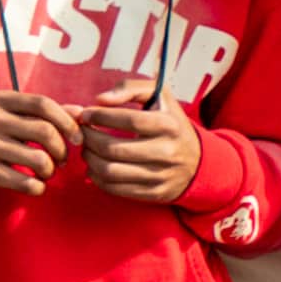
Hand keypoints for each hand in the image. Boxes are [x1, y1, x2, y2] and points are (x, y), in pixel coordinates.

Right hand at [0, 92, 74, 197]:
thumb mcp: (8, 117)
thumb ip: (43, 113)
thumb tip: (81, 112)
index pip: (43, 104)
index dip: (67, 122)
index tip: (77, 139)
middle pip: (45, 131)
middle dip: (62, 150)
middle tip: (63, 161)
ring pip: (38, 159)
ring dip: (51, 171)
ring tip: (47, 173)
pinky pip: (23, 181)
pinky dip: (37, 188)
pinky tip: (36, 187)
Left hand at [77, 97, 200, 202]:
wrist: (198, 162)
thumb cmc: (170, 123)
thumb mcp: (160, 97)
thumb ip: (131, 88)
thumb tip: (101, 100)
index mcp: (169, 125)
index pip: (129, 120)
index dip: (101, 116)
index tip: (86, 114)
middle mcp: (167, 152)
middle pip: (114, 148)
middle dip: (89, 138)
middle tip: (81, 131)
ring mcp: (160, 175)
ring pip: (111, 171)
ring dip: (89, 159)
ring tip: (86, 148)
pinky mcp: (153, 193)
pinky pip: (115, 189)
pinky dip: (97, 177)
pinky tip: (94, 166)